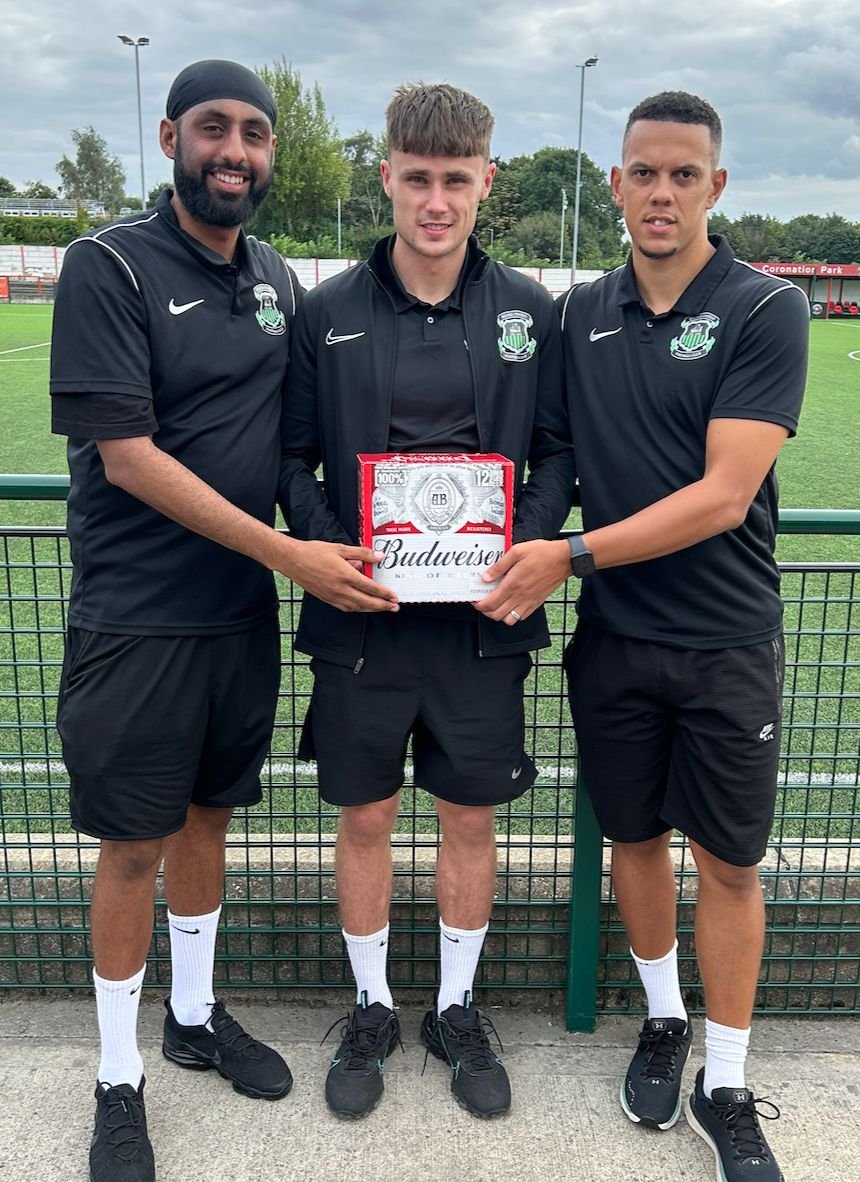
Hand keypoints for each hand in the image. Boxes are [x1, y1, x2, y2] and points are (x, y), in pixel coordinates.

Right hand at [280, 540, 398, 612]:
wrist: (292, 560)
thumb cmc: (314, 552)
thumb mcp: (340, 548)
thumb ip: (361, 553)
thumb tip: (379, 557)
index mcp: (345, 575)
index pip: (370, 588)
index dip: (384, 593)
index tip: (394, 596)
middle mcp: (340, 589)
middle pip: (366, 602)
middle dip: (383, 606)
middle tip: (394, 607)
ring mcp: (333, 596)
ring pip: (357, 607)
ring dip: (371, 609)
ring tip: (382, 608)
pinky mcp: (326, 599)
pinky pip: (345, 608)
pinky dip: (357, 609)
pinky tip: (362, 607)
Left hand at [474, 539, 569, 623]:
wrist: (564, 559)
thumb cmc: (542, 553)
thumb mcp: (517, 551)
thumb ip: (499, 566)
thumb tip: (485, 577)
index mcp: (513, 583)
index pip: (491, 603)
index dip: (479, 605)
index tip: (475, 600)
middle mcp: (520, 596)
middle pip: (496, 615)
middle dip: (485, 611)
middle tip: (482, 603)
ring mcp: (529, 601)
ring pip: (508, 620)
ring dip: (499, 615)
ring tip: (496, 605)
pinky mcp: (537, 603)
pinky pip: (521, 617)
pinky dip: (513, 615)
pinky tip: (510, 604)